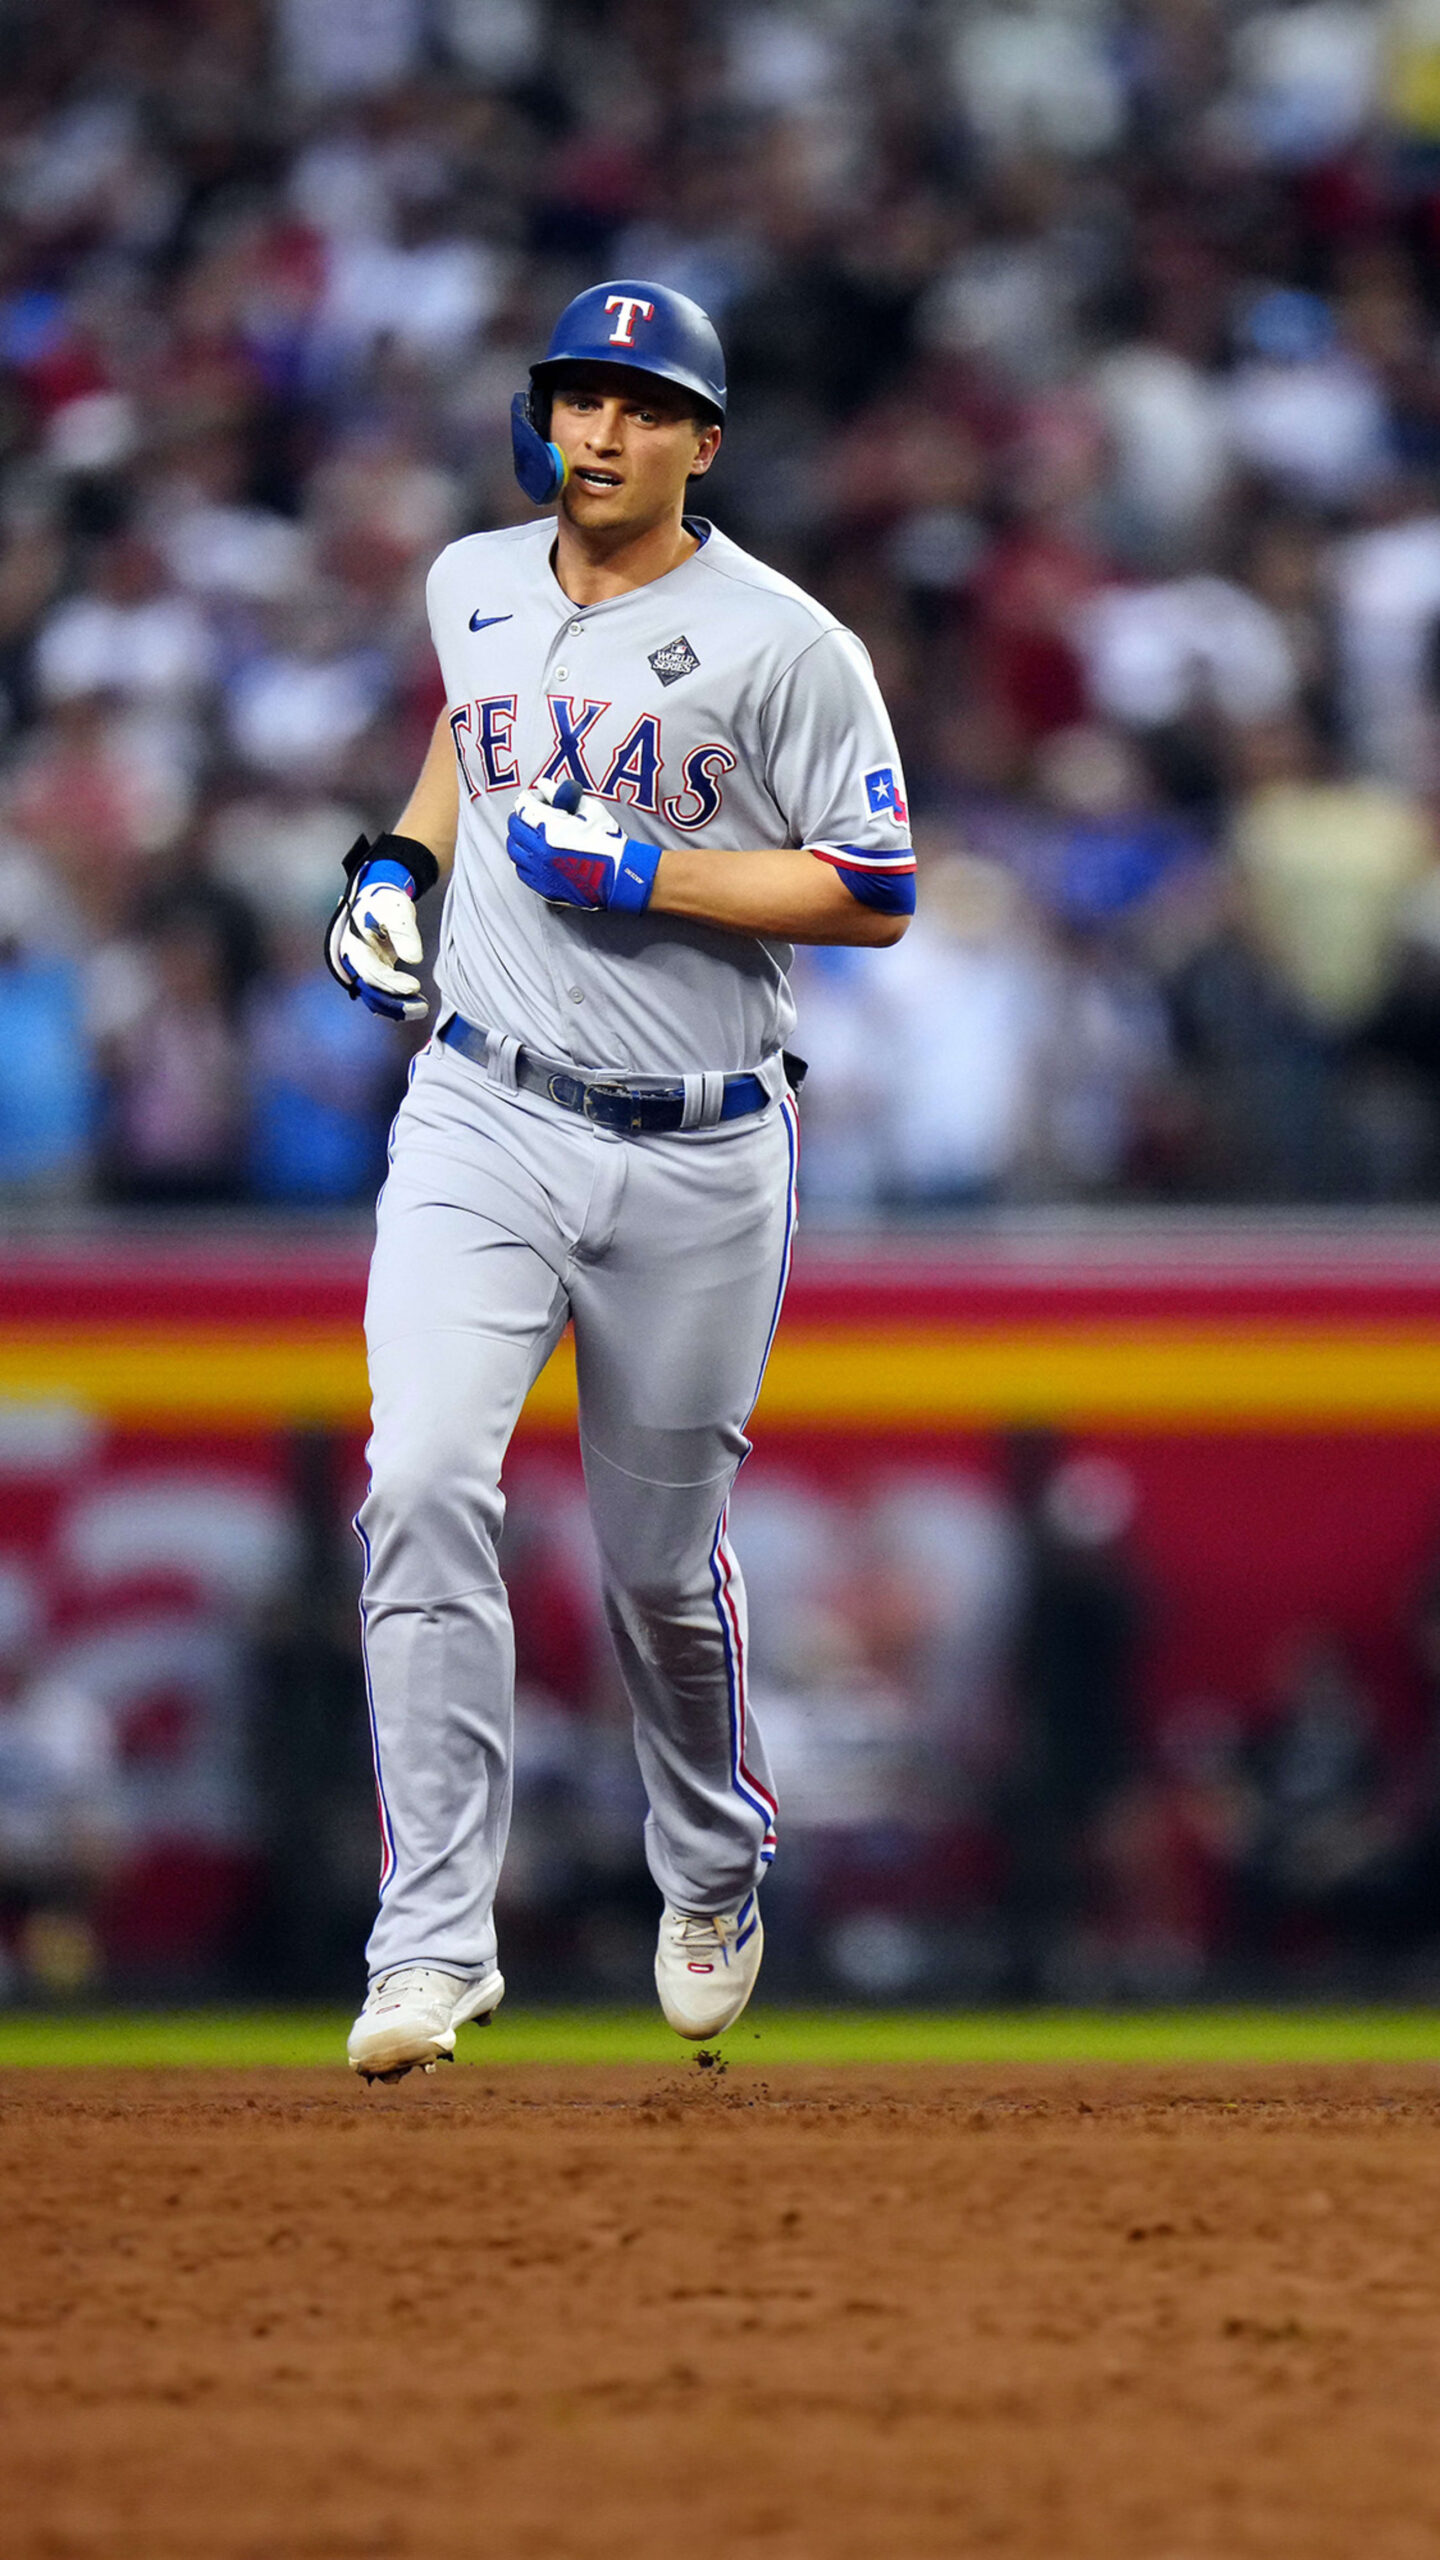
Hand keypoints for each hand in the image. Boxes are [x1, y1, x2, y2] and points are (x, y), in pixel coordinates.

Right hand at [324, 835, 435, 1022]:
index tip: (414, 987)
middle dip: (395, 1002)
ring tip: (422, 1010)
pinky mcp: (372, 971)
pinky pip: (380, 992)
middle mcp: (353, 960)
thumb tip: (414, 959)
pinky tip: (414, 1007)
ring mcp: (361, 967)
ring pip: (374, 995)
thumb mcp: (397, 910)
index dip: (392, 983)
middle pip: (371, 989)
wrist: (379, 898)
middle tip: (422, 1009)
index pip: (371, 971)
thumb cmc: (386, 902)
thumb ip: (405, 933)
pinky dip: (395, 1002)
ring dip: (396, 1007)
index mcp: (353, 944)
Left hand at [506, 781, 660, 912]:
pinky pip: (522, 871)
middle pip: (514, 826)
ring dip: (519, 837)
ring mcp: (540, 871)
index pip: (523, 805)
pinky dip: (524, 859)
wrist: (620, 876)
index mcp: (551, 828)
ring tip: (532, 834)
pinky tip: (535, 854)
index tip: (536, 796)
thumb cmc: (609, 841)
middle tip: (532, 813)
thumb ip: (562, 794)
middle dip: (521, 815)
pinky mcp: (544, 887)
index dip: (529, 797)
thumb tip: (544, 785)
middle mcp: (540, 850)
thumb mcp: (590, 809)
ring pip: (514, 849)